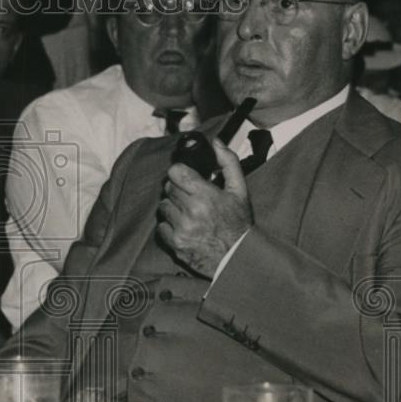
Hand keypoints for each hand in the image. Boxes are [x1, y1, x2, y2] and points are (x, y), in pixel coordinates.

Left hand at [157, 139, 252, 277]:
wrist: (238, 258)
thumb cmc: (239, 224)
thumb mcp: (239, 190)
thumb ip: (228, 162)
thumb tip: (215, 142)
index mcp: (206, 196)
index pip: (175, 172)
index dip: (179, 172)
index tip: (186, 176)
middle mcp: (191, 212)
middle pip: (168, 188)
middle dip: (178, 189)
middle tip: (191, 196)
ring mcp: (181, 229)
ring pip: (163, 206)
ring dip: (173, 207)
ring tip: (188, 212)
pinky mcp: (175, 244)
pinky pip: (161, 227)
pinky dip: (170, 226)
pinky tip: (185, 227)